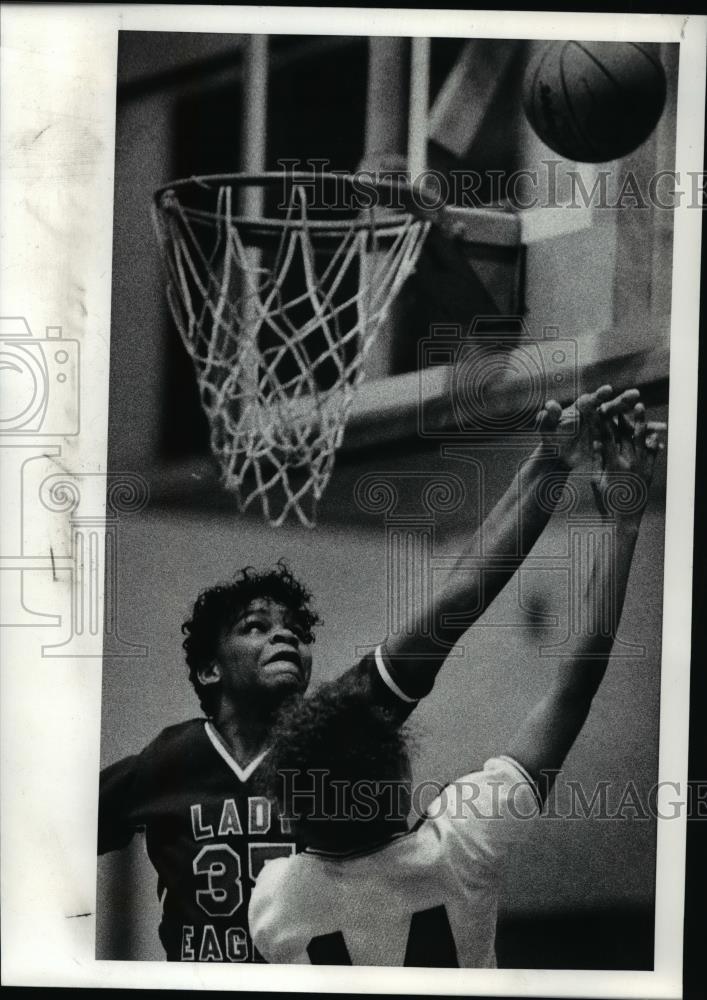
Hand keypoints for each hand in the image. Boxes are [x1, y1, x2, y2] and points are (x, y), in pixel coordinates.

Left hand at [537, 385, 639, 470]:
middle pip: (612, 405)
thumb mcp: (546, 428)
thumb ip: (547, 417)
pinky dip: (642, 435)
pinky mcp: (612, 438)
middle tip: (634, 394)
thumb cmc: (552, 438)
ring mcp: (606, 426)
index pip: (591, 399)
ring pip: (624, 419)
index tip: (608, 390)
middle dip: (623, 400)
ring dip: (637, 417)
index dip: (599, 395)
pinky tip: (657, 437)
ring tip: (646, 413)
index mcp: (582, 408)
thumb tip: (548, 406)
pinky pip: (629, 436)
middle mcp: (597, 413)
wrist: (560, 454)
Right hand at [591, 401, 665, 520]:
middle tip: (620, 400)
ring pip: (641, 438)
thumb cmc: (606, 501)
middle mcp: (630, 462)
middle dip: (622, 414)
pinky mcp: (649, 471)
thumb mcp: (597, 480)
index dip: (601, 420)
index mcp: (613, 463)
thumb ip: (598, 460)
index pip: (605, 436)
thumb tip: (595, 441)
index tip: (597, 407)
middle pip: (625, 433)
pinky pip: (653, 452)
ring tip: (639, 407)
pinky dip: (653, 442)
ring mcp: (642, 465)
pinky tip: (654, 433)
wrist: (624, 519)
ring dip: (640, 422)